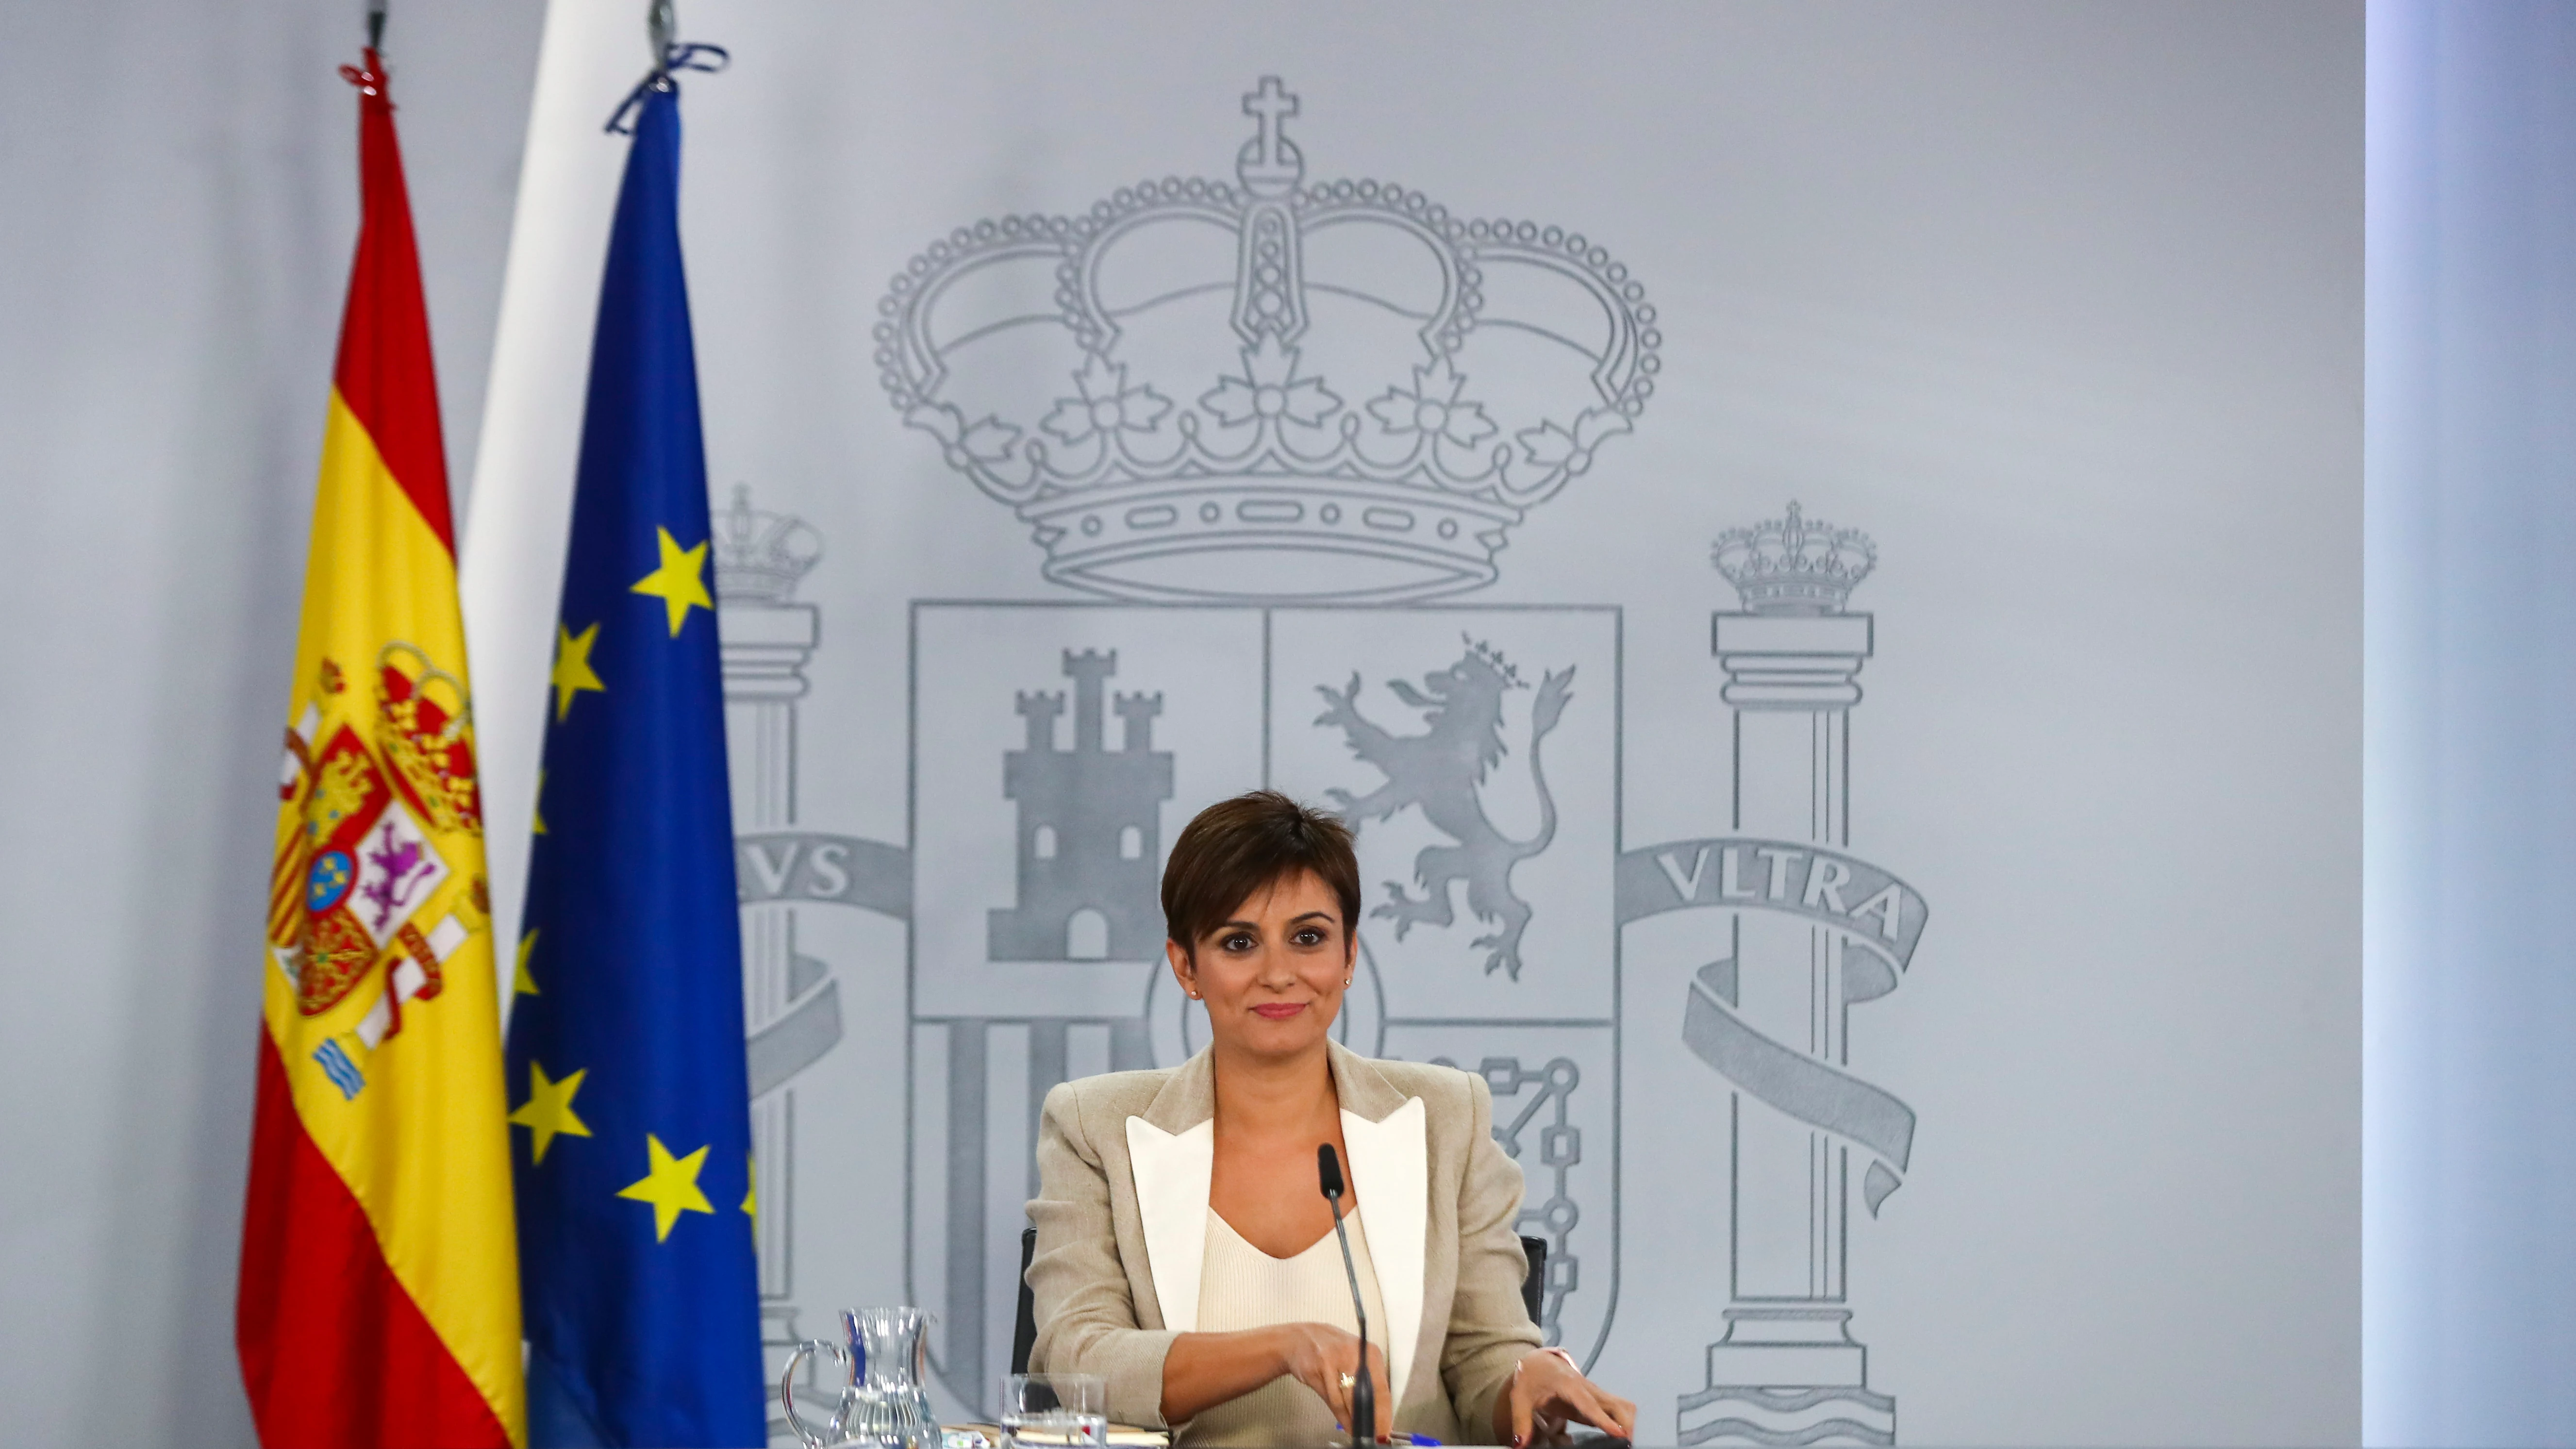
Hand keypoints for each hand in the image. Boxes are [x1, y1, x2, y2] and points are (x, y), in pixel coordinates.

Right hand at [1274, 1322, 1391, 1440]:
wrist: (1300, 1339)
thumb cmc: (1332, 1351)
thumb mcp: (1355, 1361)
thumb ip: (1367, 1384)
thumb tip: (1380, 1414)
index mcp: (1368, 1352)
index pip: (1381, 1388)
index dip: (1383, 1413)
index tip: (1385, 1430)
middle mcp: (1352, 1354)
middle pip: (1365, 1395)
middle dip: (1369, 1419)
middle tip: (1373, 1434)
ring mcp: (1333, 1360)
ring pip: (1346, 1400)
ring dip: (1353, 1420)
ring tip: (1357, 1431)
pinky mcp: (1316, 1369)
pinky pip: (1331, 1399)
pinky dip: (1340, 1415)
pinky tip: (1345, 1422)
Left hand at [1498, 1348, 1636, 1448]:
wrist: (1537, 1361)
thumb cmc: (1531, 1377)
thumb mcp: (1520, 1399)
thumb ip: (1521, 1422)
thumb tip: (1520, 1444)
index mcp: (1568, 1385)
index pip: (1590, 1405)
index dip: (1604, 1420)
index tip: (1619, 1433)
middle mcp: (1587, 1388)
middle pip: (1616, 1404)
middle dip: (1625, 1423)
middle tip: (1624, 1444)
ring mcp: (1594, 1392)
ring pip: (1621, 1405)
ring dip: (1627, 1422)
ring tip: (1623, 1442)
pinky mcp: (1596, 1398)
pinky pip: (1616, 1408)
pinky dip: (1622, 1421)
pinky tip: (1618, 1436)